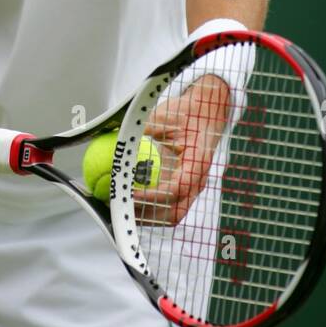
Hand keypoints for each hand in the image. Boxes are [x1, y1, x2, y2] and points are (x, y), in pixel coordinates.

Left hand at [134, 74, 232, 227]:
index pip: (177, 189)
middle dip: (149, 215)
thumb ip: (143, 128)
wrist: (207, 110)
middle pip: (176, 211)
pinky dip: (152, 207)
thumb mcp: (164, 116)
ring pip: (173, 212)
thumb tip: (118, 136)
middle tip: (124, 207)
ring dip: (149, 215)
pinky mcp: (187, 186)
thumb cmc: (188, 113)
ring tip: (125, 208)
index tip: (132, 193)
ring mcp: (193, 185)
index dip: (153, 196)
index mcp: (197, 162)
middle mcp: (198, 179)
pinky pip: (171, 204)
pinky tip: (133, 200)